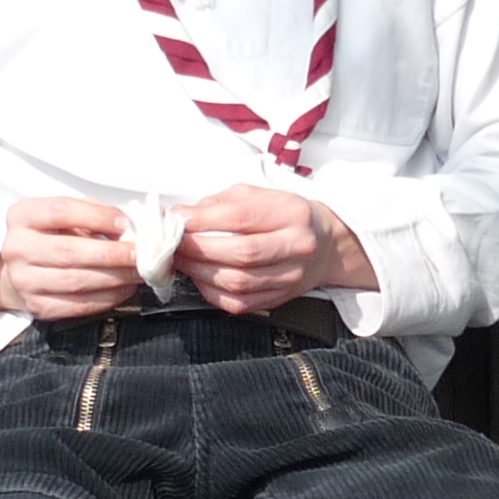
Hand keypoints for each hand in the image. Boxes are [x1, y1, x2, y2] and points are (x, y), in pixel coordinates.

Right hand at [0, 194, 138, 320]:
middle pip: (68, 251)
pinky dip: (106, 298)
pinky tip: (124, 289)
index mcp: (22, 216)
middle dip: (111, 254)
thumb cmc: (53, 236)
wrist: (22, 270)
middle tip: (139, 254)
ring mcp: (23, 281)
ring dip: (114, 278)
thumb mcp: (66, 215)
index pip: (60, 211)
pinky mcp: (36, 307)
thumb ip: (93, 214)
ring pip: (75, 281)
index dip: (95, 216)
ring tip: (138, 272)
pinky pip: (77, 305)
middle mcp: (16, 248)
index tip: (123, 222)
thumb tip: (129, 229)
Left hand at [174, 184, 375, 315]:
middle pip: (240, 252)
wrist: (325, 245)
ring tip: (182, 260)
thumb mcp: (259, 196)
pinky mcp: (279, 299)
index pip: (241, 217)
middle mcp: (296, 246)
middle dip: (198, 249)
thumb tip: (180, 215)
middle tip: (173, 243)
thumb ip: (219, 204)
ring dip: (200, 272)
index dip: (203, 220)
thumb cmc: (285, 216)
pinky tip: (200, 278)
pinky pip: (238, 302)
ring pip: (237, 281)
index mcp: (291, 213)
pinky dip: (211, 292)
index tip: (176, 219)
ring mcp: (290, 277)